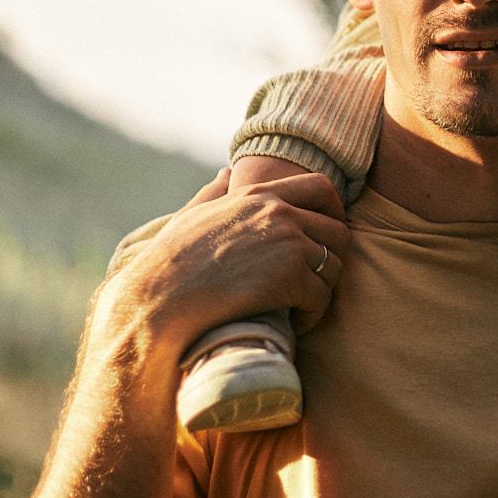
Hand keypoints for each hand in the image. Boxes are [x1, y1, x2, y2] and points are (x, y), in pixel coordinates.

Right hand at [109, 170, 351, 353]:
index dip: (335, 212)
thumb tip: (226, 174)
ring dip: (323, 289)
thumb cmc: (168, 263)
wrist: (159, 300)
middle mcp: (279, 212)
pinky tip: (296, 324)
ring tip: (303, 307)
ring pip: (334, 266)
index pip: (321, 188)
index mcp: (258, 194)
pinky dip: (313, 315)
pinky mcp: (290, 277)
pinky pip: (322, 297)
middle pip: (338, 230)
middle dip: (333, 257)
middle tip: (316, 280)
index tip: (328, 236)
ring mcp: (287, 243)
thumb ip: (214, 193)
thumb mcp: (191, 216)